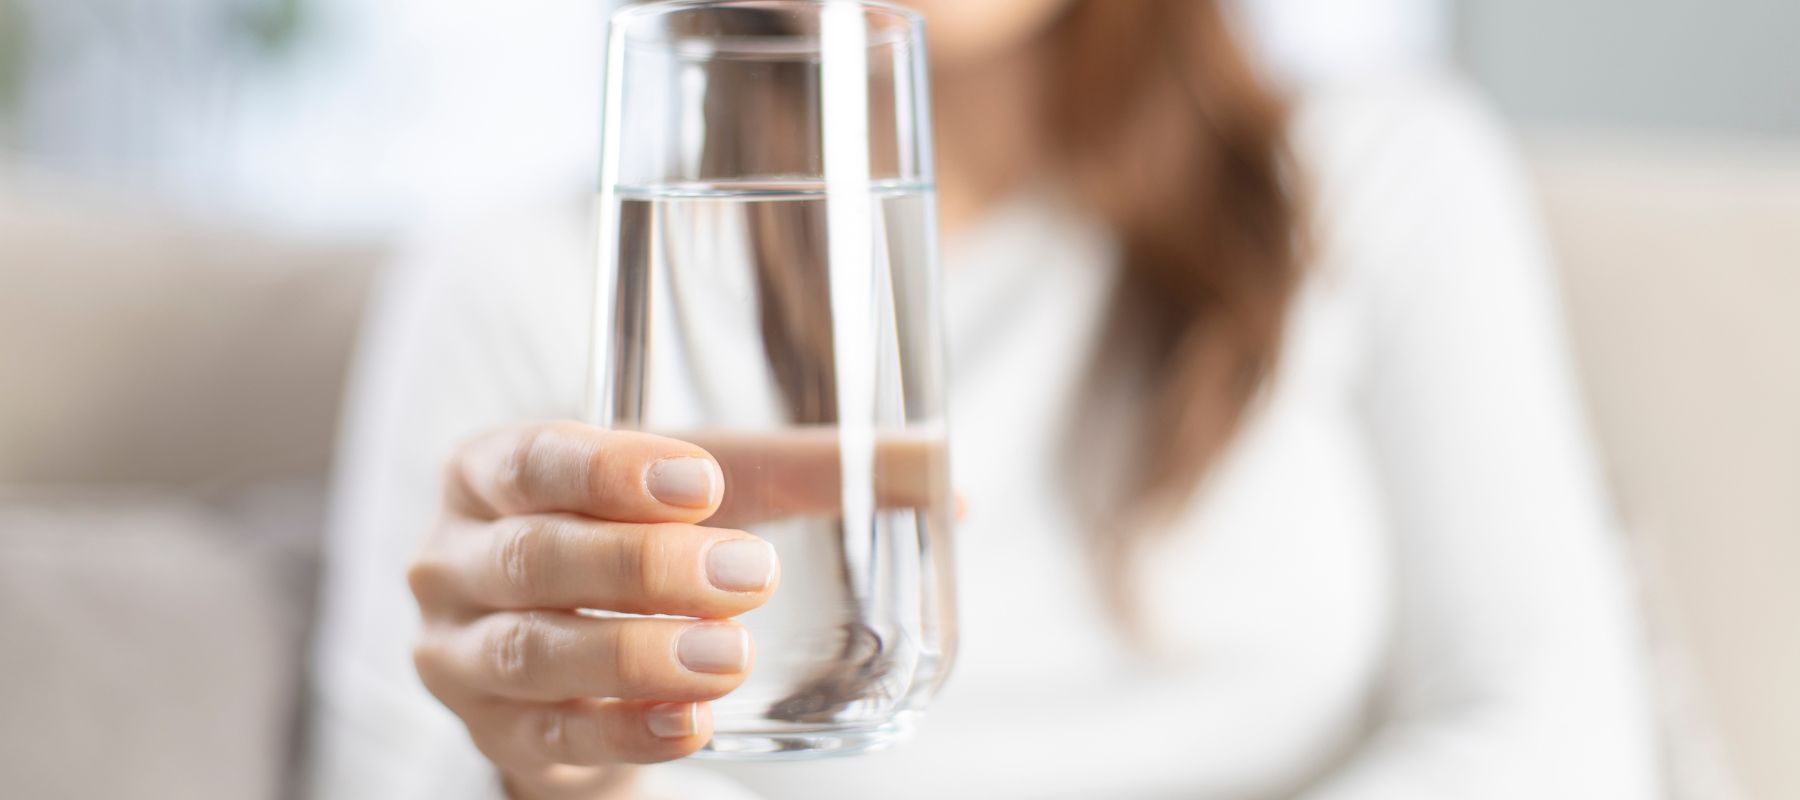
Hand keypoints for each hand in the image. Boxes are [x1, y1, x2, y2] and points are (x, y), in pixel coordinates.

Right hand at [408, 422, 778, 799]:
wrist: (578, 655)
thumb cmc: (634, 538)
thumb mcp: (699, 492)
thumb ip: (800, 470)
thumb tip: (931, 460)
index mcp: (487, 470)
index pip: (534, 460)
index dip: (614, 471)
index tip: (704, 483)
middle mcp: (452, 558)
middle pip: (535, 556)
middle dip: (643, 566)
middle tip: (749, 575)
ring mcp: (458, 652)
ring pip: (533, 651)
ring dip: (637, 655)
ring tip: (729, 656)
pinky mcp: (492, 732)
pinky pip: (552, 736)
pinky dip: (626, 732)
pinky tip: (692, 722)